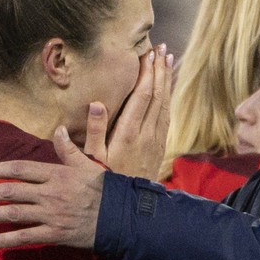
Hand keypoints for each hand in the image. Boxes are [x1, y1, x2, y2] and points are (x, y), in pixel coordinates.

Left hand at [0, 125, 105, 248]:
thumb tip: (59, 129)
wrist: (120, 217)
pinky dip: (7, 239)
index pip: (21, 169)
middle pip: (12, 191)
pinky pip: (26, 237)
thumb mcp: (88, 164)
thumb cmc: (104, 190)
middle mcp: (50, 193)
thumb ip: (68, 149)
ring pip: (14, 213)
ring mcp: (51, 215)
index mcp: (57, 174)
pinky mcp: (55, 234)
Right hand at [83, 43, 172, 179]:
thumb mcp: (90, 161)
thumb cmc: (104, 183)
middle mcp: (146, 134)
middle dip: (159, 70)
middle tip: (161, 48)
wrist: (129, 210)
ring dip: (166, 80)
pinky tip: (167, 88)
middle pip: (157, 95)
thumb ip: (93, 132)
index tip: (147, 54)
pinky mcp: (159, 147)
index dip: (146, 74)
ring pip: (165, 104)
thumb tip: (96, 103)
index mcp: (129, 133)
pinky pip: (167, 116)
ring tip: (167, 59)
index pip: (142, 96)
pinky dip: (168, 97)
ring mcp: (155, 141)